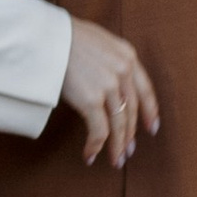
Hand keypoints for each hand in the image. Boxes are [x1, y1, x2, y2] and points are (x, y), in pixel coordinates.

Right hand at [59, 18, 158, 167]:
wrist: (45, 35)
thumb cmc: (62, 36)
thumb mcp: (97, 41)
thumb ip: (109, 60)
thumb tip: (105, 81)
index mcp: (127, 55)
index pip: (145, 89)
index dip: (150, 112)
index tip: (152, 128)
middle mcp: (123, 71)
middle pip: (132, 111)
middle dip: (129, 135)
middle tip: (127, 151)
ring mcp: (109, 86)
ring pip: (119, 125)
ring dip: (117, 146)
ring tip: (115, 160)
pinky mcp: (92, 100)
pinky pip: (99, 131)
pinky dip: (96, 146)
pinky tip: (90, 155)